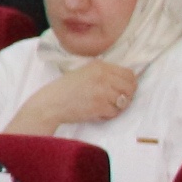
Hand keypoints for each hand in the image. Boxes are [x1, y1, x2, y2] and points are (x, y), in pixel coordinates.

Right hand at [16, 63, 136, 132]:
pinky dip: (107, 115)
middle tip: (117, 102)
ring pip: (124, 102)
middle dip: (127, 96)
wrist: (51, 103)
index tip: (125, 90)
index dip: (130, 84)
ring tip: (104, 108)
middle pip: (130, 87)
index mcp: (100, 66)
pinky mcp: (100, 106)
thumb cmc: (65, 89)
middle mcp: (103, 76)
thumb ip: (103, 73)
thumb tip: (125, 80)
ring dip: (117, 107)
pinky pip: (114, 113)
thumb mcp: (84, 72)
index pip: (128, 74)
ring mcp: (103, 91)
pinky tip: (97, 113)